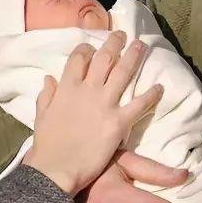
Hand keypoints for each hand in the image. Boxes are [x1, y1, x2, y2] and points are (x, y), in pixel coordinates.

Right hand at [24, 31, 162, 195]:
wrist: (56, 168)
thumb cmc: (47, 144)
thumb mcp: (41, 116)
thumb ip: (46, 95)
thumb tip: (49, 78)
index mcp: (66, 88)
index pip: (78, 58)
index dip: (87, 49)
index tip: (92, 47)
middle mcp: (87, 90)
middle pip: (104, 59)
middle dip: (114, 44)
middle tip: (123, 35)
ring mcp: (104, 104)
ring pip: (122, 73)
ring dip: (133, 57)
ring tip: (142, 46)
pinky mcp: (118, 122)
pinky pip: (139, 105)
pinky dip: (151, 95)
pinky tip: (160, 87)